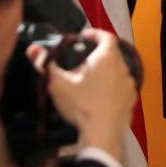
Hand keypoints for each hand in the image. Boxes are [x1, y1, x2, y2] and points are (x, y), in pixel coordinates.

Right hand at [33, 30, 137, 159]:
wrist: (102, 134)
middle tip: (82, 60)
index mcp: (107, 58)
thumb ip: (46, 64)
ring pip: (117, 70)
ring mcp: (129, 84)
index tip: (84, 36)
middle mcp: (122, 67)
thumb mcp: (58, 84)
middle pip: (111, 53)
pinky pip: (121, 86)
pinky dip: (112, 86)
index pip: (106, 35)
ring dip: (105, 71)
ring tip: (89, 79)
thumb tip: (34, 49)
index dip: (94, 33)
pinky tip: (100, 95)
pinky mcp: (131, 99)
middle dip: (97, 54)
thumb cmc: (81, 105)